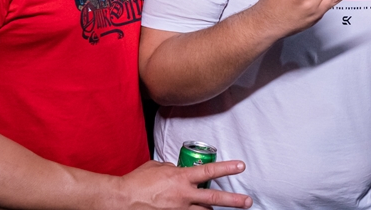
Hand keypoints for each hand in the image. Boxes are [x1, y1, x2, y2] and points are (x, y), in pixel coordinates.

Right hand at [118, 160, 251, 208]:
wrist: (122, 199)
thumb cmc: (136, 181)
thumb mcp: (156, 166)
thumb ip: (171, 167)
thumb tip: (177, 169)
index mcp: (180, 177)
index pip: (208, 171)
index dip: (227, 167)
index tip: (240, 165)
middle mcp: (183, 194)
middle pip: (213, 198)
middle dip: (233, 200)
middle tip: (248, 201)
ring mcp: (178, 209)